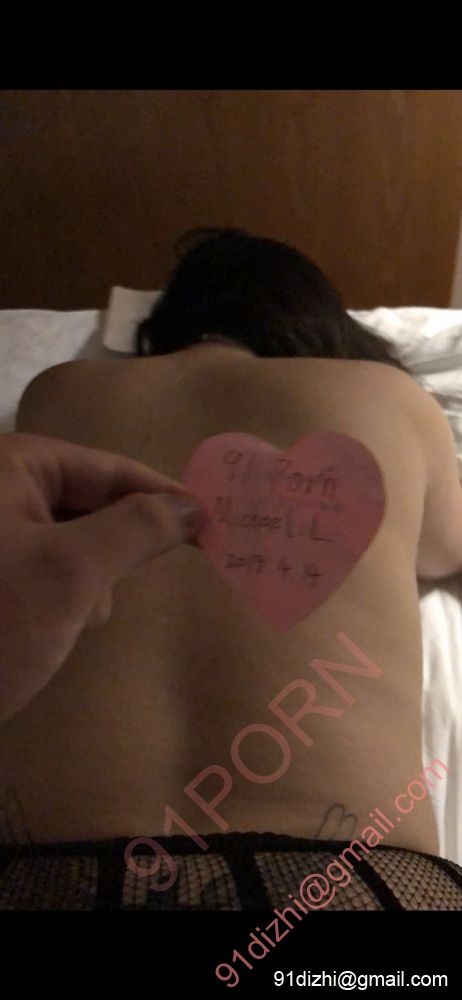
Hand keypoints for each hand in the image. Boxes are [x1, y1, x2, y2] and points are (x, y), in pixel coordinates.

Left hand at [0, 432, 204, 721]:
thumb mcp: (72, 574)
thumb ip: (137, 529)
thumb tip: (191, 505)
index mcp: (9, 467)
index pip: (106, 467)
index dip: (163, 493)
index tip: (214, 519)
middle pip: (88, 500)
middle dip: (116, 544)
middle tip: (156, 569)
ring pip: (70, 537)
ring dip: (89, 576)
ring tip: (78, 616)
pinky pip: (46, 566)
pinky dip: (64, 593)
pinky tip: (60, 626)